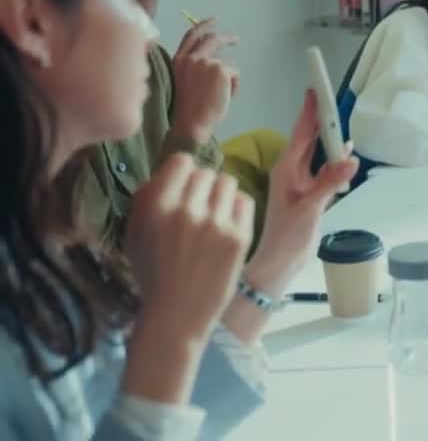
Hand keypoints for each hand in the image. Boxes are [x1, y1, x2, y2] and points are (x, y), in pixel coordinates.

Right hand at [125, 153, 253, 344]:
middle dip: (201, 186)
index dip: (183, 172)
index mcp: (155, 206)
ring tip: (213, 215)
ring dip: (220, 195)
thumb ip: (148, 198)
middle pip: (206, 172)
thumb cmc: (153, 274)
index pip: (181, 161)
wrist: (176, 314)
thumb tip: (172, 168)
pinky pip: (244, 200)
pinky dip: (236, 208)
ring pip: (228, 182)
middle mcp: (186, 209)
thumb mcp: (135, 233)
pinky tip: (227, 224)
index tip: (183, 186)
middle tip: (198, 207)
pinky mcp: (239, 236)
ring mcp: (215, 223)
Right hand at [171, 19, 239, 143]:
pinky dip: (235, 86)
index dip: (203, 25)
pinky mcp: (220, 69)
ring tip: (222, 96)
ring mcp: (205, 62)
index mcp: (179, 61)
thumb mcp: (188, 82)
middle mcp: (190, 58)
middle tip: (236, 40)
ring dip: (230, 78)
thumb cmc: (190, 109)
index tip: (214, 21)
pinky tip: (226, 98)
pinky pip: (235, 73)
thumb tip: (216, 58)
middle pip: (212, 39)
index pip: (191, 35)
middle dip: (226, 37)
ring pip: (228, 63)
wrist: (191, 124)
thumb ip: (197, 67)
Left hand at [241, 89, 358, 298]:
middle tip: (332, 98)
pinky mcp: (309, 193)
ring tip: (341, 120)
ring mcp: (300, 182)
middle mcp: (292, 171)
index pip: (301, 133)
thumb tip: (350, 158)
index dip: (310, 111)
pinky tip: (346, 153)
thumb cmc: (287, 236)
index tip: (316, 90)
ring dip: (329, 139)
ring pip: (316, 152)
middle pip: (308, 138)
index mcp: (286, 169)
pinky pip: (323, 168)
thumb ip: (330, 182)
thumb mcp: (310, 207)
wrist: (280, 263)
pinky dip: (335, 159)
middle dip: (321, 119)